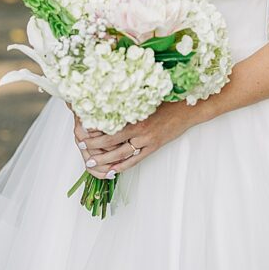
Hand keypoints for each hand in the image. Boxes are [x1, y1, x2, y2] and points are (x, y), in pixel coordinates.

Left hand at [72, 97, 195, 178]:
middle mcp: (138, 128)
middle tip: (80, 147)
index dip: (93, 128)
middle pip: (110, 140)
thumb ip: (127, 103)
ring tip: (91, 162)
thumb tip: (108, 104)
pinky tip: (113, 171)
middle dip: (93, 145)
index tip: (80, 129)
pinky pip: (135, 159)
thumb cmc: (166, 100)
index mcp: (134, 113)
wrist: (187, 109)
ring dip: (104, 159)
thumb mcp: (144, 98)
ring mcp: (146, 140)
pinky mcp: (154, 147)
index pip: (108, 123)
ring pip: (120, 153)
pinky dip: (122, 166)